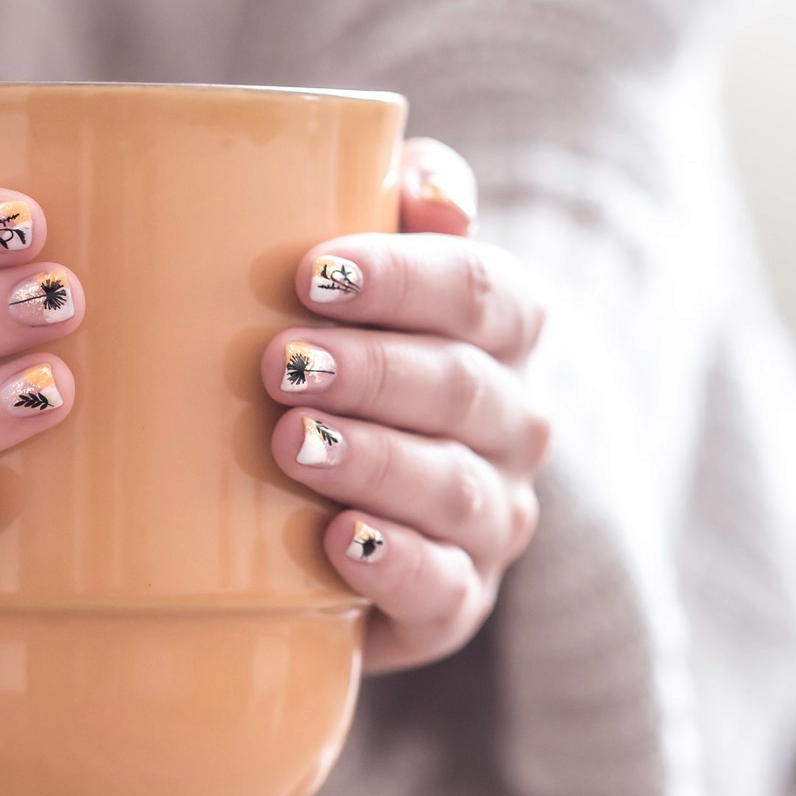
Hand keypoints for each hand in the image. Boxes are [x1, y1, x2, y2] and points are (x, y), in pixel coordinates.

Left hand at [264, 139, 550, 671]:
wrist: (316, 514)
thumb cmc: (333, 351)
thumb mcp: (358, 265)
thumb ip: (397, 194)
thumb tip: (435, 193)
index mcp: (504, 327)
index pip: (481, 289)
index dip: (402, 277)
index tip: (310, 273)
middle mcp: (515, 421)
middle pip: (463, 387)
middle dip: (374, 372)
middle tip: (280, 364)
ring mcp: (493, 518)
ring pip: (454, 488)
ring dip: (374, 461)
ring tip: (292, 444)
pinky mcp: (457, 603)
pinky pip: (444, 589)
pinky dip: (394, 564)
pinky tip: (337, 541)